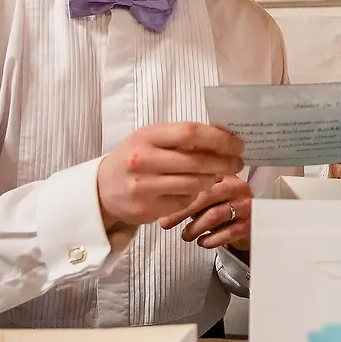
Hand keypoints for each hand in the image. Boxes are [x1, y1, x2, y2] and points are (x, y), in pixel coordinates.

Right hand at [96, 122, 243, 232]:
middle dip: (225, 162)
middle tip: (238, 163)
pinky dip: (195, 196)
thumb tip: (224, 136)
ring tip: (217, 175)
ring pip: (194, 184)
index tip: (237, 144)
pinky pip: (184, 202)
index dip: (219, 138)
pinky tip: (193, 189)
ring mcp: (144, 187)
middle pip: (197, 161)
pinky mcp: (147, 209)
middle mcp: (143, 160)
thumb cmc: (134, 157)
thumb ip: (181, 138)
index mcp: (146, 136)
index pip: (190, 132)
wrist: (102, 188)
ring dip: (212, 179)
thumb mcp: (151, 139)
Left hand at [160, 176, 252, 249]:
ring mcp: (245, 206)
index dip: (180, 191)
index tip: (163, 202)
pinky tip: (202, 242)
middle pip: (206, 195)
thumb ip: (193, 195)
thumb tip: (165, 203)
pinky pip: (226, 233)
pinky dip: (210, 240)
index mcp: (226, 175)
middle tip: (166, 222)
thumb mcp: (212, 196)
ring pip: (214, 215)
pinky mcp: (249, 224)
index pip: (201, 178)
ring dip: (195, 228)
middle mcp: (237, 187)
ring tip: (186, 235)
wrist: (256, 222)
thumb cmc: (226, 208)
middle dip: (182, 211)